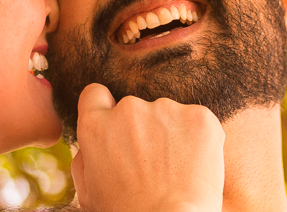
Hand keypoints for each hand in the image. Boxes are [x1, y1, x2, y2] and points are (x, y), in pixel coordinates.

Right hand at [71, 84, 224, 211]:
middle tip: (153, 166)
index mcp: (96, 125)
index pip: (96, 95)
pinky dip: (200, 140)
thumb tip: (93, 139)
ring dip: (172, 134)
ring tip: (176, 171)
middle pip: (135, 109)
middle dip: (143, 130)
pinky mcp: (199, 118)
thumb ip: (86, 157)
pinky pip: (198, 122)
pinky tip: (195, 167)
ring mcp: (165, 109)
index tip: (118, 128)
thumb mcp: (90, 191)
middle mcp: (128, 109)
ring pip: (168, 115)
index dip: (106, 110)